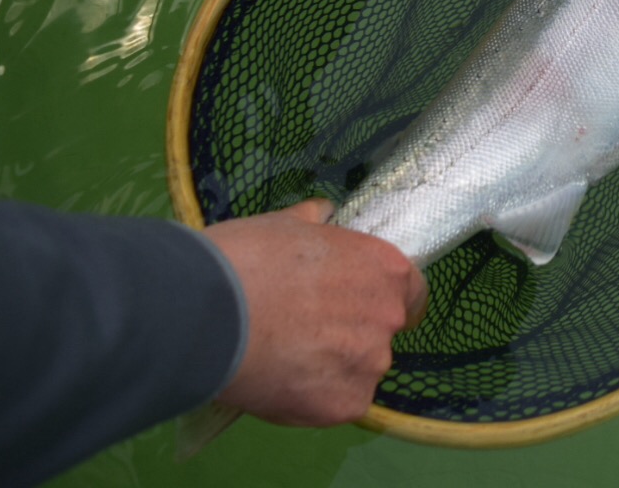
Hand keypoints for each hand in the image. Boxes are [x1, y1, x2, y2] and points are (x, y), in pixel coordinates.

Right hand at [202, 198, 426, 425]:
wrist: (209, 313)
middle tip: (304, 331)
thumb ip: (314, 223)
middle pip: (381, 333)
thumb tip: (321, 214)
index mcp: (384, 269)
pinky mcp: (346, 405)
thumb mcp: (286, 225)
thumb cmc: (248, 258)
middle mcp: (388, 317)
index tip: (353, 304)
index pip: (409, 290)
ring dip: (332, 368)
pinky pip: (337, 403)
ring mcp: (370, 364)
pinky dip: (314, 398)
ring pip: (358, 370)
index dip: (380, 297)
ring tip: (284, 359)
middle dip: (349, 333)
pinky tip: (279, 382)